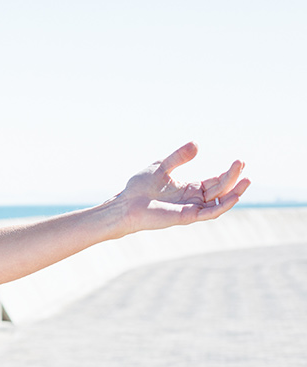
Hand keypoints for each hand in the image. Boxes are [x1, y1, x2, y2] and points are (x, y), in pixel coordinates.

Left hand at [113, 142, 249, 234]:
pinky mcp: (185, 217)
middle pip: (220, 190)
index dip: (228, 174)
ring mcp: (190, 209)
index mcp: (189, 189)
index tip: (239, 161)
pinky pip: (209, 213)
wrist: (125, 204)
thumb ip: (179, 157)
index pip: (215, 182)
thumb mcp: (161, 167)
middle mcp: (193, 200)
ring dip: (234, 192)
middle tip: (241, 162)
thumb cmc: (139, 188)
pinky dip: (223, 206)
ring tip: (247, 179)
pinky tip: (234, 196)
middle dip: (233, 177)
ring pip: (219, 202)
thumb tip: (197, 144)